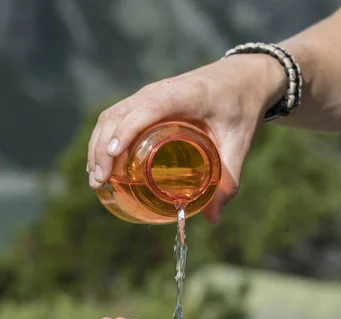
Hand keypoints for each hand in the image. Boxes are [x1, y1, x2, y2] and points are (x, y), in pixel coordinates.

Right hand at [86, 54, 284, 223]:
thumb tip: (213, 219)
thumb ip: (228, 180)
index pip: (147, 108)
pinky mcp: (146, 99)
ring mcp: (149, 93)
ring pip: (112, 114)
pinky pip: (117, 115)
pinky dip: (104, 137)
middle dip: (102, 147)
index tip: (112, 155)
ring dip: (98, 144)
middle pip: (119, 114)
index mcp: (184, 95)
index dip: (126, 129)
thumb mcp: (239, 142)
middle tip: (100, 181)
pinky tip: (103, 163)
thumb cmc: (241, 108)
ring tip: (96, 179)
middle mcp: (160, 90)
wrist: (243, 77)